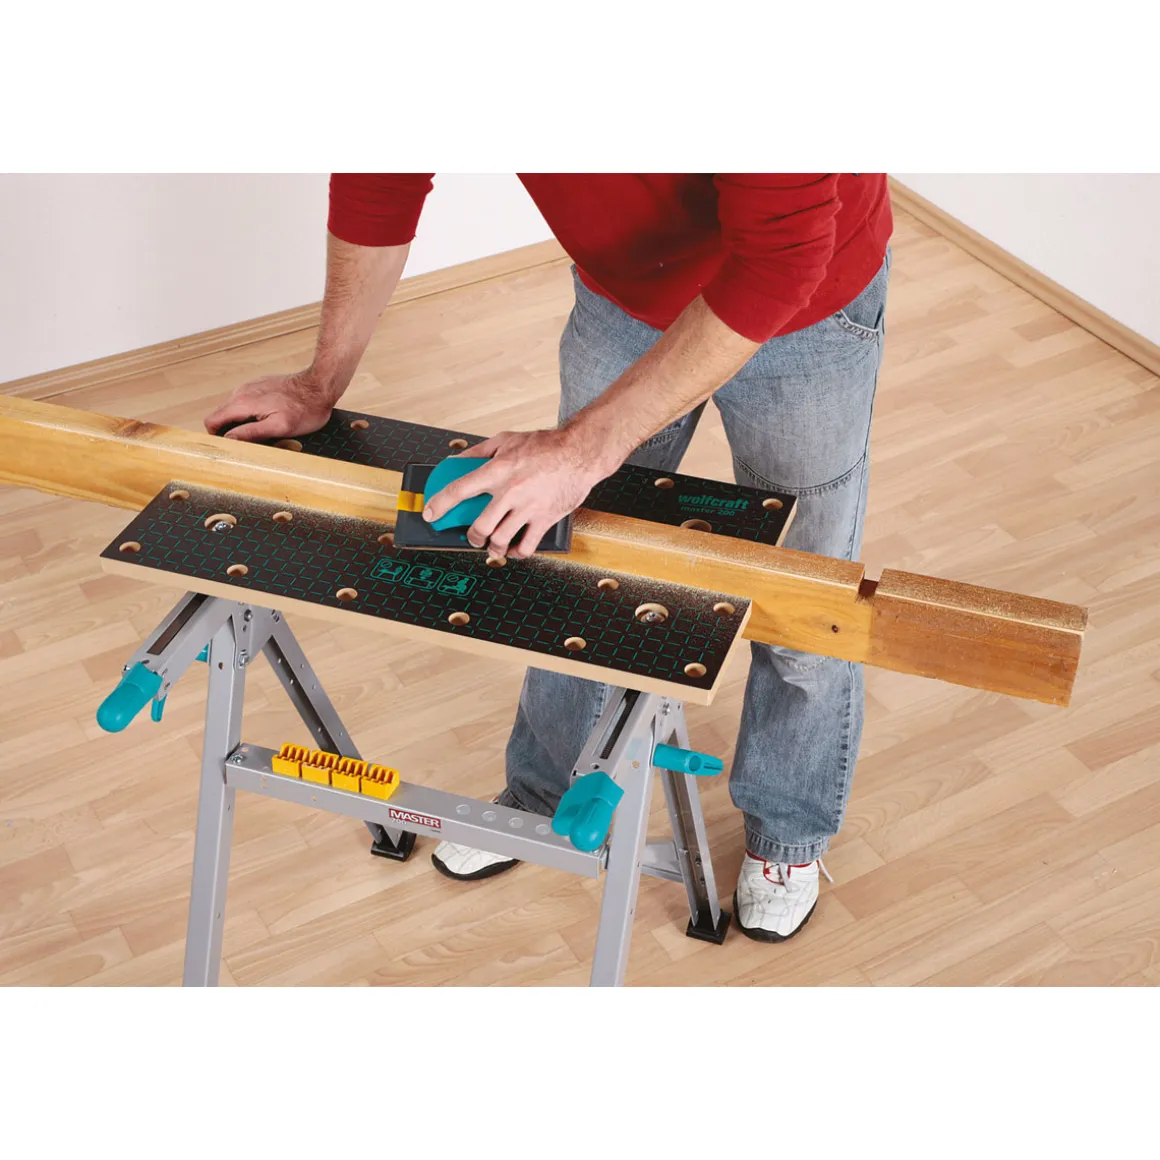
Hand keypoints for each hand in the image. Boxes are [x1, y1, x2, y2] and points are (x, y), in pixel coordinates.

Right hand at [204, 371, 337, 440]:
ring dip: (243, 423)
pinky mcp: (258, 387)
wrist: (318, 387)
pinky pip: (246, 403)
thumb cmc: (304, 410)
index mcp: (242, 402)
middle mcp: (241, 392)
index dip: (217, 436)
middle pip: (221, 416)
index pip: (212, 421)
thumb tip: (228, 439)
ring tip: (265, 430)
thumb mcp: (279, 427)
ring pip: (234, 410)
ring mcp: (250, 387)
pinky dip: (252, 414)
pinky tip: (269, 418)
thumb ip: (250, 433)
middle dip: (232, 431)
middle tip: (254, 441)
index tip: (231, 447)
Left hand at [422, 427, 618, 558]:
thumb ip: (477, 452)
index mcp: (498, 470)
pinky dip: (516, 553)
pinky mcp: (545, 519)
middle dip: (471, 537)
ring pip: (500, 540)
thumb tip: (455, 463)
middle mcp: (511, 491)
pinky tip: (514, 549)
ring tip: (492, 545)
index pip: (459, 490)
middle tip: (472, 536)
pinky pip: (526, 546)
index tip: (430, 514)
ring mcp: (528, 508)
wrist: (580, 452)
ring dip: (492, 548)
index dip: (440, 505)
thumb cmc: (545, 446)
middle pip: (480, 526)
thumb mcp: (506, 439)